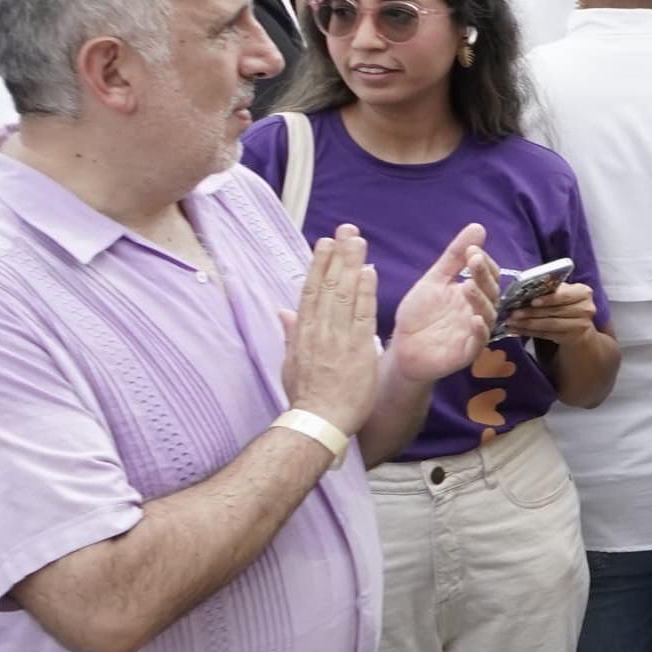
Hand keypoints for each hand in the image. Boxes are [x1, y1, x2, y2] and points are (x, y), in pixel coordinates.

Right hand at [279, 228, 385, 434]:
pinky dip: (365, 291)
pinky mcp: (357, 348)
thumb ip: (291, 333)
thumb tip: (283, 311)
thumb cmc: (307, 396)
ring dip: (351, 264)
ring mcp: (337, 337)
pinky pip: (362, 314)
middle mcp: (318, 329)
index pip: (311, 291)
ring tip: (358, 240)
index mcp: (303, 332)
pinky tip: (369, 271)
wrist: (318, 421)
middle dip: (337, 255)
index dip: (318, 265)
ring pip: (343, 293)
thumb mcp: (291, 362)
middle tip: (345, 230)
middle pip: (327, 285)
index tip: (324, 243)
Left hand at [381, 223, 498, 387]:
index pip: (488, 275)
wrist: (402, 348)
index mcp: (472, 293)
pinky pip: (480, 341)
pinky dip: (480, 330)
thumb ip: (454, 257)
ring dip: (480, 300)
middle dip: (483, 276)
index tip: (472, 250)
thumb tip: (478, 227)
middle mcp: (478, 310)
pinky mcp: (468, 352)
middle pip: (491, 292)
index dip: (483, 263)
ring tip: (469, 286)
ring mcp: (475, 331)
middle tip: (473, 260)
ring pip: (487, 314)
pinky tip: (474, 319)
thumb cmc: (419, 314)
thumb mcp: (434, 280)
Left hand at [501, 279, 598, 347]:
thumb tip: (521, 290)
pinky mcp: (572, 338)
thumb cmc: (565, 303)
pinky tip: (517, 330)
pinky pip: (547, 334)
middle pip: (555, 311)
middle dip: (531, 312)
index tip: (532, 301)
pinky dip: (530, 332)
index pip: (564, 295)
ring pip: (550, 324)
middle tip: (513, 313)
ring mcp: (581, 325)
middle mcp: (586, 308)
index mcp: (583, 292)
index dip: (548, 299)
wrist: (578, 324)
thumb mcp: (562, 292)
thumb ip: (549, 290)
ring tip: (512, 322)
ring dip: (528, 323)